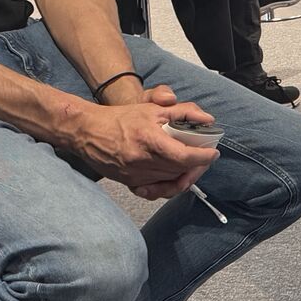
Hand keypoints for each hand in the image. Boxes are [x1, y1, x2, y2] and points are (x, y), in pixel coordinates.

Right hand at [68, 94, 215, 199]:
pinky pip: (156, 191)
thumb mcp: (153, 108)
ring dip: (186, 175)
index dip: (203, 157)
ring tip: (193, 166)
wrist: (88, 131)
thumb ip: (183, 112)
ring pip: (170, 182)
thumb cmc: (120, 118)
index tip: (213, 153)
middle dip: (198, 165)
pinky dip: (169, 186)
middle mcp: (142, 161)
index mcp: (149, 140)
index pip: (184, 156)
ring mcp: (134, 175)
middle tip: (205, 157)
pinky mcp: (129, 183)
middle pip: (180, 171)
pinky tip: (175, 178)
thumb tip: (207, 119)